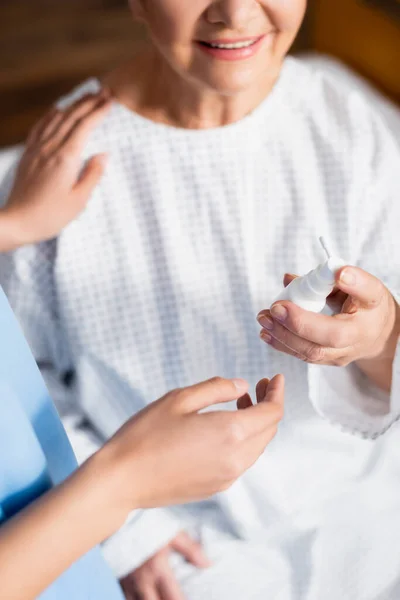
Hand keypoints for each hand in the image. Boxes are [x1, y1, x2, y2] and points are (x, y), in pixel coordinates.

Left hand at [0, 89, 110, 248]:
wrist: (17, 221)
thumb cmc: (50, 216)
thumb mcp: (78, 201)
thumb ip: (92, 175)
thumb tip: (103, 155)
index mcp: (65, 159)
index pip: (85, 127)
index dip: (98, 112)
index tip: (111, 101)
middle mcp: (50, 148)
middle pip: (71, 117)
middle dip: (89, 102)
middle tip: (103, 91)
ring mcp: (37, 149)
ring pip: (56, 118)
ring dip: (72, 105)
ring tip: (86, 96)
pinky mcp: (28, 154)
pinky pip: (40, 127)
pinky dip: (51, 115)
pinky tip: (57, 110)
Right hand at [96, 375, 283, 520]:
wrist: (121, 480)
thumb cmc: (145, 434)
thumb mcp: (179, 399)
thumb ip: (216, 389)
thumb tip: (242, 386)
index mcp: (231, 433)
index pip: (272, 413)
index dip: (277, 393)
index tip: (275, 378)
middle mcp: (235, 460)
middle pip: (268, 431)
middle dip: (268, 406)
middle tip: (257, 386)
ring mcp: (226, 477)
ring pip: (256, 447)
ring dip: (255, 424)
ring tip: (238, 403)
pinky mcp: (215, 488)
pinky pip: (241, 461)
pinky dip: (243, 441)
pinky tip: (223, 428)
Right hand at [120, 531, 209, 599]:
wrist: (120, 518)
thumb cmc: (148, 523)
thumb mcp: (172, 532)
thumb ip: (190, 549)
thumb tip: (207, 564)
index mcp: (158, 570)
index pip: (174, 598)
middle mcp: (143, 581)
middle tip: (174, 597)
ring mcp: (129, 583)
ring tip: (161, 596)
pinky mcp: (120, 580)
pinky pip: (127, 598)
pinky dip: (136, 599)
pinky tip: (146, 595)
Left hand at [257, 267, 398, 390]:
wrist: (377, 334)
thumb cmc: (367, 306)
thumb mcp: (362, 285)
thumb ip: (332, 277)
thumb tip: (288, 278)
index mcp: (365, 318)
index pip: (354, 310)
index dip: (342, 294)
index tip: (335, 278)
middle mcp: (354, 342)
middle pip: (323, 342)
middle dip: (295, 325)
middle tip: (273, 308)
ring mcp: (340, 355)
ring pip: (310, 353)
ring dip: (282, 336)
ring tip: (264, 319)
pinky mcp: (327, 360)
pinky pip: (303, 356)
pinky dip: (282, 344)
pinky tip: (266, 333)